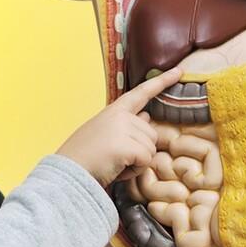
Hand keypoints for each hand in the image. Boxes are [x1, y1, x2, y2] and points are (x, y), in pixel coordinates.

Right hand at [56, 68, 182, 186]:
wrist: (67, 173)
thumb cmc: (83, 158)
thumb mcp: (104, 134)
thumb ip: (126, 124)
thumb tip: (147, 117)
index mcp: (113, 111)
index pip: (141, 93)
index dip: (161, 82)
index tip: (178, 72)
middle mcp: (120, 116)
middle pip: (152, 134)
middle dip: (139, 151)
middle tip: (116, 158)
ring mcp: (123, 129)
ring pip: (151, 148)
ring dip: (136, 162)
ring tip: (114, 163)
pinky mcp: (127, 146)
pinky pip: (146, 160)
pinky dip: (134, 170)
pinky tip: (116, 170)